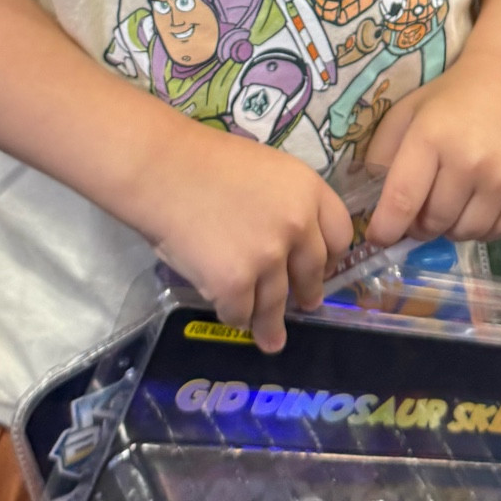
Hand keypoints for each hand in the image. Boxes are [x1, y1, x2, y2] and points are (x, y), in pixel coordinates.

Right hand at [148, 129, 354, 352]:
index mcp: (308, 190)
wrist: (160, 169)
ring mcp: (267, 257)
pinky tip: (230, 316)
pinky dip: (234, 316)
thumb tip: (292, 243)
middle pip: (313, 273)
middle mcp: (298, 225)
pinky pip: (240, 313)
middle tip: (304, 304)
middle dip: (307, 294)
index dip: (331, 255)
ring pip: (277, 303)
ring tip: (272, 339)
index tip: (322, 268)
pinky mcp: (235, 284)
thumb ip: (287, 203)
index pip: (340, 234)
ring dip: (272, 324)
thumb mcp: (266, 169)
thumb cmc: (204, 162)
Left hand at [362, 49, 500, 248]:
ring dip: (451, 228)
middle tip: (420, 212)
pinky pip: (496, 234)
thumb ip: (382, 154)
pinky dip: (481, 228)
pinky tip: (478, 204)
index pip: (402, 201)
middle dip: (419, 226)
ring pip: (464, 234)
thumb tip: (369, 202)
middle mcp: (469, 162)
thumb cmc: (453, 97)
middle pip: (433, 223)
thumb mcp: (408, 112)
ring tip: (451, 204)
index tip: (379, 237)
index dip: (386, 229)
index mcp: (432, 138)